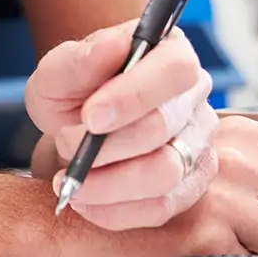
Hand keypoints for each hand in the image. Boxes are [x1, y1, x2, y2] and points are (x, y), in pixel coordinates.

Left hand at [27, 20, 217, 229]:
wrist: (74, 125)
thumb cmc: (73, 90)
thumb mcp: (59, 70)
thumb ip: (79, 59)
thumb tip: (112, 46)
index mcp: (171, 52)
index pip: (174, 70)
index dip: (133, 95)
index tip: (89, 118)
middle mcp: (194, 98)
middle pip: (164, 127)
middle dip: (105, 144)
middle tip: (65, 143)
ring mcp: (198, 144)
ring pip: (166, 173)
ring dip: (108, 182)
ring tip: (71, 176)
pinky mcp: (189, 185)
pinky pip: (160, 208)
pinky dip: (115, 210)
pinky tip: (84, 200)